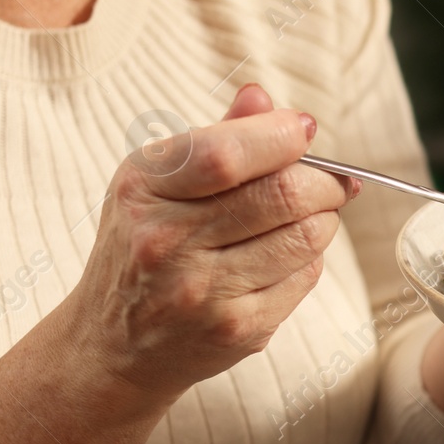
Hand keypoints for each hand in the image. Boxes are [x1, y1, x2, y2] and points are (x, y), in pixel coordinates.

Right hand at [69, 84, 358, 400]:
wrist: (112, 344)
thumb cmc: (143, 250)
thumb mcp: (156, 185)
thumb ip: (214, 139)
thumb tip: (263, 98)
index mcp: (144, 188)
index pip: (228, 153)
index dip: (282, 136)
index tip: (303, 131)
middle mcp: (167, 240)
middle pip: (283, 194)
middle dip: (325, 181)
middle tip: (332, 181)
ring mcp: (202, 290)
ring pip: (306, 236)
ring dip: (324, 219)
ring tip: (310, 215)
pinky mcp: (238, 328)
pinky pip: (305, 278)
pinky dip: (310, 260)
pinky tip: (286, 257)